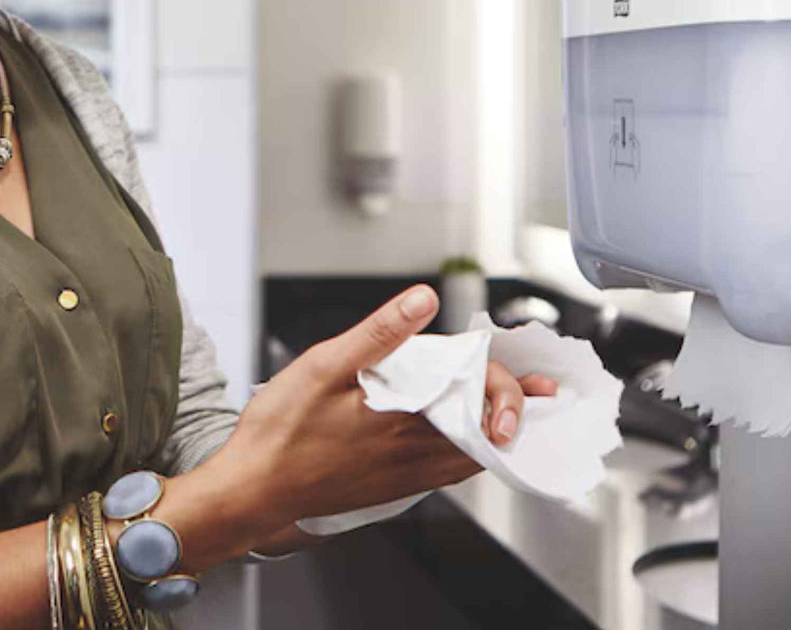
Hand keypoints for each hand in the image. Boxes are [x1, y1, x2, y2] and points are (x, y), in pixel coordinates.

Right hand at [198, 285, 555, 541]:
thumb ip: (381, 333)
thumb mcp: (326, 365)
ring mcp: (402, 476)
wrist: (249, 492)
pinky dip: (466, 453)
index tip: (533, 378)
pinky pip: (443, 472)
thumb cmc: (280, 429)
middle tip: (541, 394)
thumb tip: (425, 299)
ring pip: (467, 458)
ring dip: (496, 433)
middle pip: (482, 432)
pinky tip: (463, 439)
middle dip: (514, 410)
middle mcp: (411, 454)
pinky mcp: (389, 488)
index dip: (507, 385)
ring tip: (518, 414)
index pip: (476, 399)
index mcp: (404, 418)